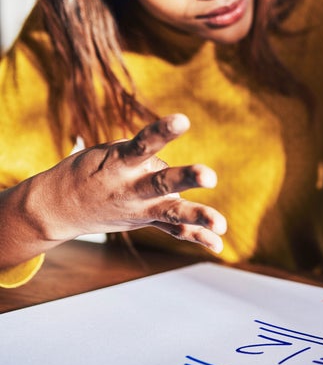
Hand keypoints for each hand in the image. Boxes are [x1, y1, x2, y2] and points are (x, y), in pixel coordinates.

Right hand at [31, 114, 226, 252]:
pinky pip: (173, 230)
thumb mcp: (110, 153)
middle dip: (186, 178)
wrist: (58, 208)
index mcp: (119, 163)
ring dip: (198, 215)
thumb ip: (145, 157)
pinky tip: (218, 244)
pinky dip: (197, 236)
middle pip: (162, 182)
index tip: (182, 120)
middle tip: (210, 176)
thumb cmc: (91, 169)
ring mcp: (140, 209)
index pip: (143, 144)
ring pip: (171, 212)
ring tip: (222, 224)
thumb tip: (177, 178)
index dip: (162, 132)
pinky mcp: (146, 221)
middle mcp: (131, 188)